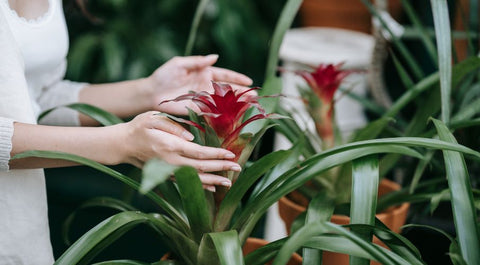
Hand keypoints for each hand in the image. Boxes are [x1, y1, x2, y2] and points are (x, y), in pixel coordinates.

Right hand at [120, 111, 237, 190]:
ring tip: (230, 182)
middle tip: (238, 168)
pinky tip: (213, 187)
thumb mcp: (154, 118)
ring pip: (195, 179)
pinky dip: (201, 186)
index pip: (198, 152)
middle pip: (201, 168)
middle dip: (221, 168)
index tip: (230, 154)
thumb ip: (173, 125)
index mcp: (170, 146)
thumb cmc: (139, 127)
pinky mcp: (167, 175)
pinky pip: (187, 182)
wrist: (122, 144)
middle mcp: (171, 161)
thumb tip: (191, 136)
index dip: (216, 154)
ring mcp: (169, 170)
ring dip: (214, 181)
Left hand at [147, 55, 254, 114]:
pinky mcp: (199, 109)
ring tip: (251, 104)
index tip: (249, 81)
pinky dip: (225, 113)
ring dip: (237, 103)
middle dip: (242, 92)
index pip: (225, 75)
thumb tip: (215, 57)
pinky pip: (215, 111)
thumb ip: (197, 61)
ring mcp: (204, 98)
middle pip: (228, 88)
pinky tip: (236, 114)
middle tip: (255, 95)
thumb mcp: (180, 63)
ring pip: (225, 100)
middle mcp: (207, 86)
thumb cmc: (164, 75)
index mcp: (204, 73)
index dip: (237, 78)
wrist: (152, 93)